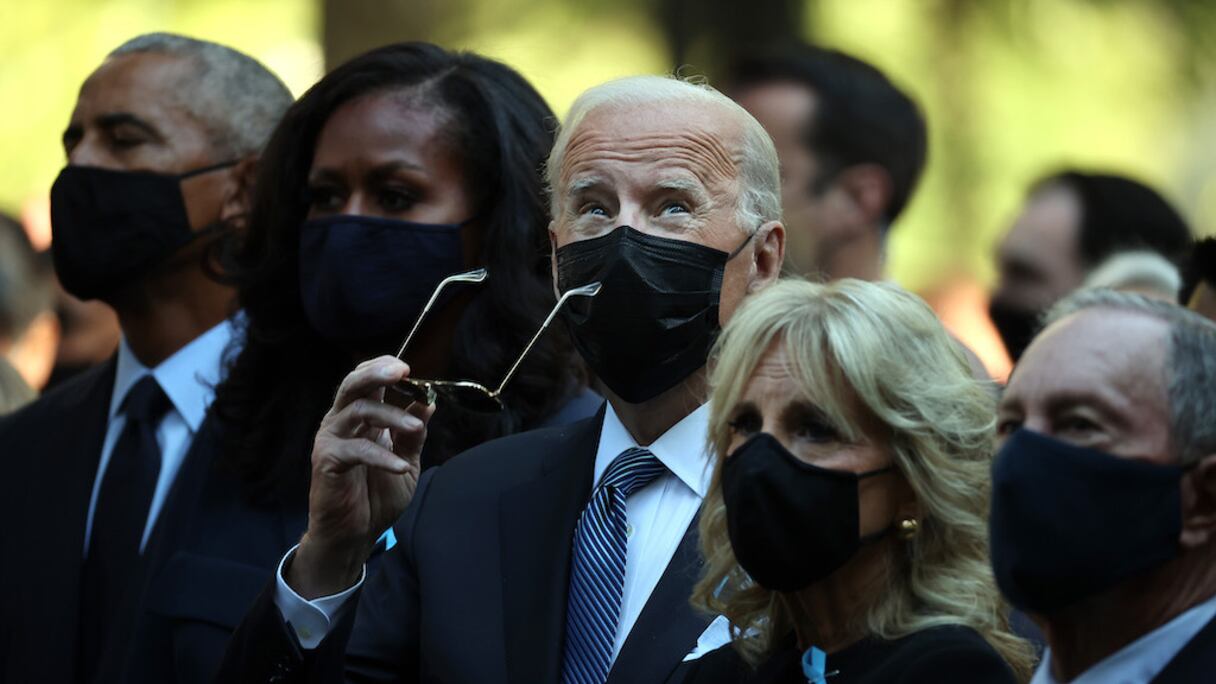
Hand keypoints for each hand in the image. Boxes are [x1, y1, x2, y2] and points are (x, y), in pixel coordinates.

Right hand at [287, 356, 433, 598]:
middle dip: (377, 373)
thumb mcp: (406, 460)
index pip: (367, 381)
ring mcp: (331, 439)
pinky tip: (401, 466)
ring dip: (391, 416)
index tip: (409, 368)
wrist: (355, 534)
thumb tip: (428, 401)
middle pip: (353, 385)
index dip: (384, 369)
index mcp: (360, 416)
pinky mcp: (326, 461)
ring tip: (416, 427)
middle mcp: (341, 421)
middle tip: (403, 371)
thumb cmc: (377, 495)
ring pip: (357, 411)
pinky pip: (356, 450)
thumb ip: (413, 433)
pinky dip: (382, 456)